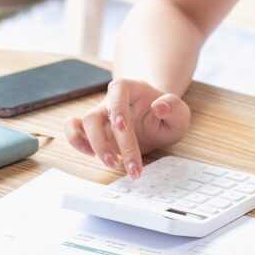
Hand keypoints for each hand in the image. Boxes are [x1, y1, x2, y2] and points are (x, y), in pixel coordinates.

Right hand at [63, 78, 190, 178]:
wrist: (157, 119)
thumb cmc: (166, 114)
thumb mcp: (179, 112)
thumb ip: (173, 106)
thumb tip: (159, 106)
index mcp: (133, 89)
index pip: (118, 88)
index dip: (117, 106)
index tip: (123, 126)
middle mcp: (112, 100)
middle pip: (99, 114)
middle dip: (111, 142)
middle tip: (130, 165)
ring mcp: (101, 115)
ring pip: (84, 123)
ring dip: (95, 145)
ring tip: (111, 163)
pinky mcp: (94, 130)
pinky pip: (74, 129)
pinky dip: (76, 141)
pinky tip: (90, 154)